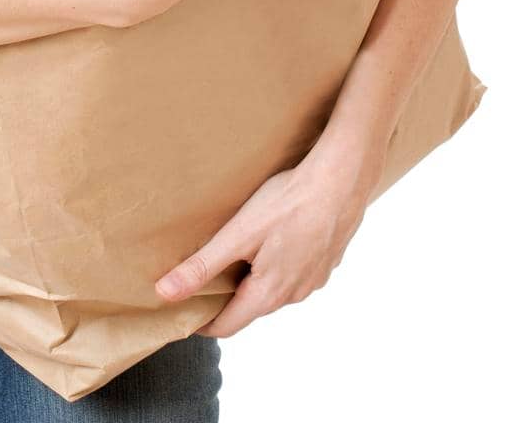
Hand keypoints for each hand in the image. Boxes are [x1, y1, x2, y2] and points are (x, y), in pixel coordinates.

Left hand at [153, 136, 384, 335]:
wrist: (342, 180)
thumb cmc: (289, 203)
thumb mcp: (238, 233)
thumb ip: (202, 266)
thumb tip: (165, 293)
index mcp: (268, 294)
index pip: (228, 325)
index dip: (203, 324)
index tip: (183, 317)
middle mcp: (293, 295)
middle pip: (251, 307)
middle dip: (226, 300)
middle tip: (202, 282)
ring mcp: (313, 280)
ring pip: (274, 290)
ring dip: (253, 282)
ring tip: (234, 259)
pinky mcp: (325, 262)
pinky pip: (293, 274)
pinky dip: (276, 267)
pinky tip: (271, 242)